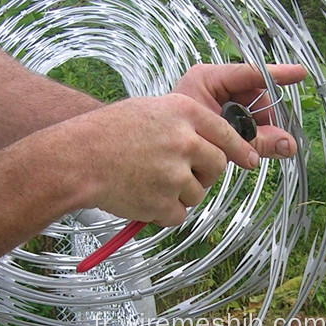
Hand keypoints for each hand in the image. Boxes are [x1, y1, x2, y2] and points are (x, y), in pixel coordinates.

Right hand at [50, 94, 258, 225]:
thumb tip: (211, 145)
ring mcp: (175, 173)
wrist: (76, 159)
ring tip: (149, 183)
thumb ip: (183, 124)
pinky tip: (143, 199)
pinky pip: (179, 214)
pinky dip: (164, 213)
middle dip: (205, 174)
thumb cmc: (106, 134)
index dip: (240, 148)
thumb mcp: (150, 111)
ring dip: (180, 194)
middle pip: (217, 166)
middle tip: (181, 175)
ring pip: (198, 194)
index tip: (250, 159)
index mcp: (183, 112)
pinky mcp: (164, 202)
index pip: (225, 132)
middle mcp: (184, 141)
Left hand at [172, 63, 306, 159]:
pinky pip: (243, 123)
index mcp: (207, 79)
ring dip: (256, 131)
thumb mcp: (221, 138)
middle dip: (263, 118)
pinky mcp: (217, 117)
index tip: (299, 74)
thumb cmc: (177, 139)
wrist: (154, 156)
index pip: (249, 73)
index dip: (277, 76)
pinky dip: (248, 136)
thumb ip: (256, 141)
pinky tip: (244, 147)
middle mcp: (213, 86)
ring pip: (251, 112)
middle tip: (265, 139)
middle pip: (254, 96)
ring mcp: (216, 100)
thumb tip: (290, 146)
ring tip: (247, 147)